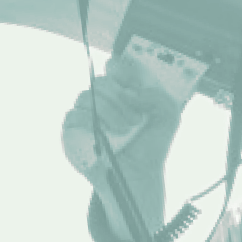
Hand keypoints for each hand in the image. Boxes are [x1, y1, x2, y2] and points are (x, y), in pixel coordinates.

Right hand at [62, 48, 186, 241]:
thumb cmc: (151, 147)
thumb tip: (129, 93)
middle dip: (120, 99)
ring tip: (123, 131)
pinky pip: (72, 116)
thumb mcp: (168, 117)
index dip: (123, 70)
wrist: (139, 177)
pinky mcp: (74, 132)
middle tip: (135, 120)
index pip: (115, 65)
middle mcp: (104, 100)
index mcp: (124, 91)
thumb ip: (158, 96)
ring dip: (108, 112)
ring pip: (86, 96)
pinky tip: (103, 135)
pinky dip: (88, 122)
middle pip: (101, 81)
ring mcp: (88, 115)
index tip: (134, 86)